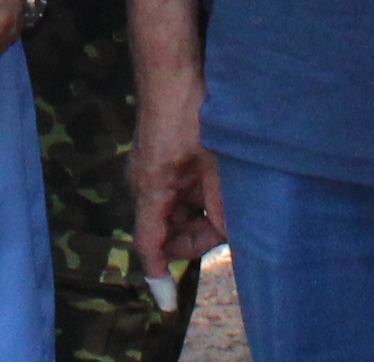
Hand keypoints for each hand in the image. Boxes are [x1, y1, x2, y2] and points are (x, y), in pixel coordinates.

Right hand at [131, 67, 224, 279]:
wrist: (172, 70)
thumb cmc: (188, 112)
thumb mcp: (213, 164)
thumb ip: (220, 205)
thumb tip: (230, 235)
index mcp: (151, 190)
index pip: (149, 245)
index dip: (158, 275)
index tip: (167, 302)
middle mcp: (143, 185)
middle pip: (166, 232)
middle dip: (196, 238)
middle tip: (228, 229)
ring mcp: (149, 172)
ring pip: (174, 213)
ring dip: (199, 216)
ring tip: (226, 200)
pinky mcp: (158, 160)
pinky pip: (176, 193)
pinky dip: (196, 198)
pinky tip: (217, 185)